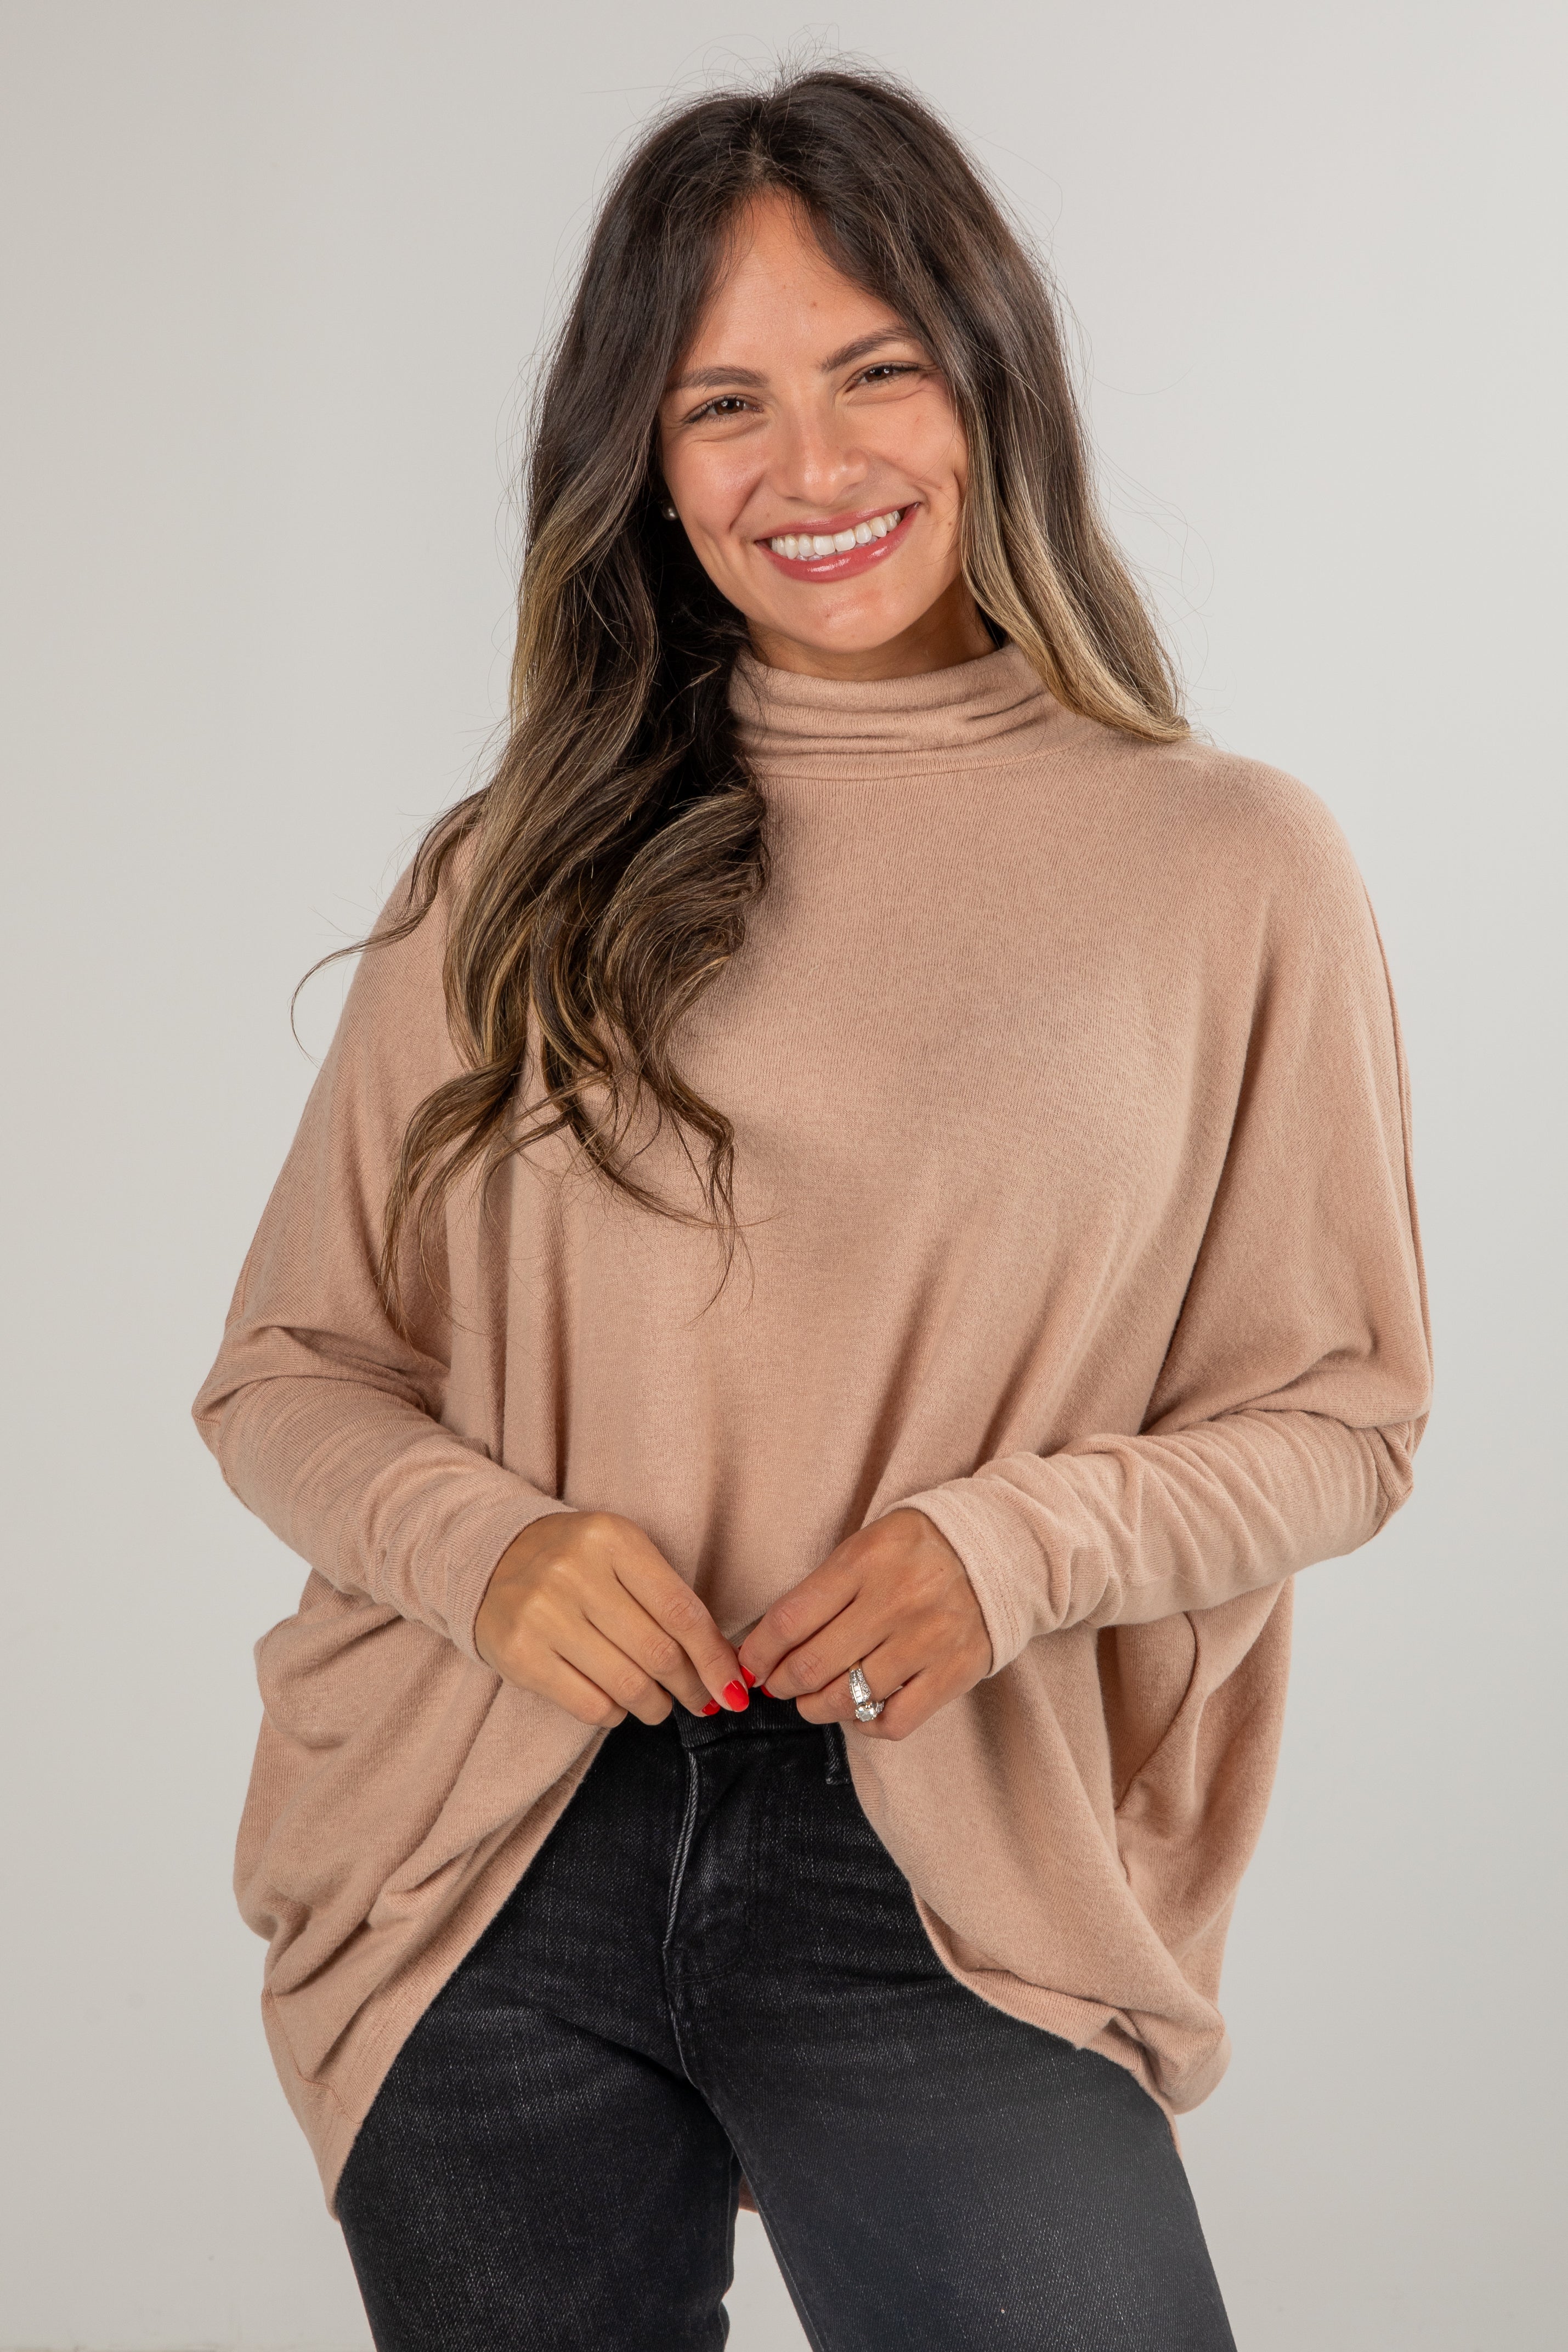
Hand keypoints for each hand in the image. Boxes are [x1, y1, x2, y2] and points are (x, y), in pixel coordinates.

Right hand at [475, 1511, 747, 1729]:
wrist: (490, 1558)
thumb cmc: (575, 1562)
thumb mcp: (622, 1556)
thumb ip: (668, 1599)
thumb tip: (722, 1666)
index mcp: (612, 1539)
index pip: (681, 1612)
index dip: (714, 1659)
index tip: (734, 1689)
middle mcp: (575, 1572)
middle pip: (658, 1652)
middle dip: (690, 1687)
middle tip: (700, 1700)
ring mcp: (543, 1614)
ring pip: (627, 1684)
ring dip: (655, 1705)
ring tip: (658, 1703)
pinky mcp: (520, 1654)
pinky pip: (590, 1705)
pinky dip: (616, 1714)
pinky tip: (619, 1703)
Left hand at [737, 1509, 991, 1741]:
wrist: (1000, 1551)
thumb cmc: (916, 1551)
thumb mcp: (865, 1547)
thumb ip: (821, 1591)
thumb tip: (768, 1645)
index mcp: (865, 1561)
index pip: (791, 1619)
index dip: (760, 1651)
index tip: (750, 1663)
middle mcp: (895, 1601)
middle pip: (813, 1664)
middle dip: (781, 1684)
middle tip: (776, 1685)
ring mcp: (926, 1640)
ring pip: (848, 1698)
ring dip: (815, 1707)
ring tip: (811, 1700)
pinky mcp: (953, 1672)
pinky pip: (895, 1721)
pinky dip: (866, 1725)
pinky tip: (858, 1712)